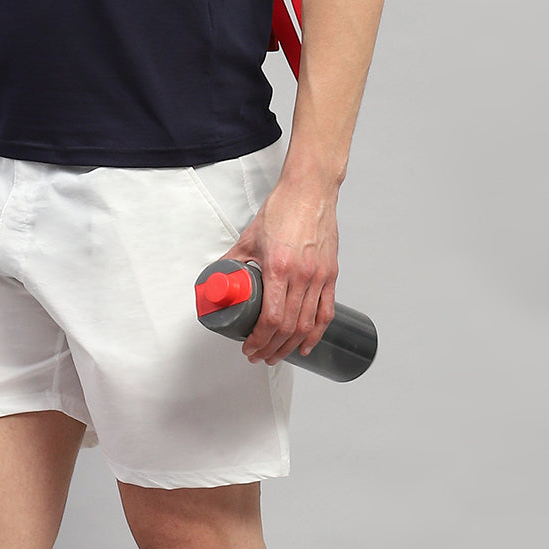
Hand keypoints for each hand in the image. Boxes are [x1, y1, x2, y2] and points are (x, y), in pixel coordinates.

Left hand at [224, 175, 338, 364]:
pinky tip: (307, 345)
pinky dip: (317, 333)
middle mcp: (301, 275)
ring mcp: (319, 276)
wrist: (310, 191)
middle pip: (288, 327)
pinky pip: (326, 311)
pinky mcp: (331, 274)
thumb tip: (218, 280)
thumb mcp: (249, 237)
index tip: (249, 347)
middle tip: (260, 356)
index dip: (259, 339)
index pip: (270, 318)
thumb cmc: (282, 209)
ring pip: (307, 324)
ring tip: (278, 355)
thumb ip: (233, 260)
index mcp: (278, 268)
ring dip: (292, 346)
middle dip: (272, 348)